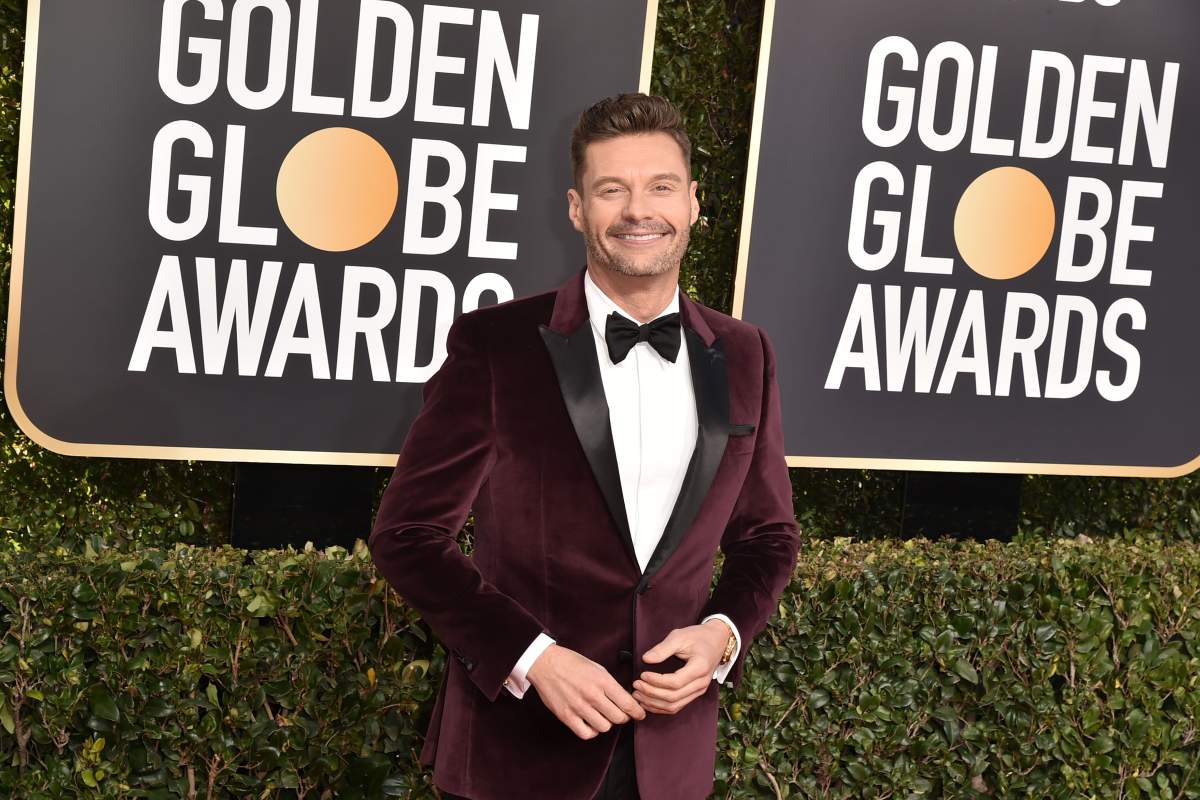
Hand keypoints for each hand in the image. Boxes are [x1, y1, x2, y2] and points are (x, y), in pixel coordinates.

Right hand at [526, 643, 645, 738]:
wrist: (545, 663)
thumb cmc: (572, 663)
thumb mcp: (597, 667)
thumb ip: (611, 684)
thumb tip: (625, 699)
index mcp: (602, 680)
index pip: (627, 704)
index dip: (638, 712)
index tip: (640, 714)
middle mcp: (592, 695)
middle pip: (618, 718)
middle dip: (623, 717)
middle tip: (620, 713)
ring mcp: (579, 707)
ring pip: (604, 727)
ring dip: (607, 723)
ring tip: (603, 716)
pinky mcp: (566, 716)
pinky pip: (586, 733)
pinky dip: (592, 731)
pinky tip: (591, 722)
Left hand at [634, 620, 728, 714]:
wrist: (717, 640)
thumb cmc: (698, 637)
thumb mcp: (680, 636)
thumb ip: (662, 648)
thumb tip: (646, 659)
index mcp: (699, 668)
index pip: (675, 682)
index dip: (656, 681)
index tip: (642, 674)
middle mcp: (701, 683)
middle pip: (673, 697)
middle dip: (651, 693)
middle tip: (636, 685)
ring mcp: (699, 691)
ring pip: (674, 706)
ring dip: (654, 703)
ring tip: (638, 695)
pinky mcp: (694, 694)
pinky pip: (677, 706)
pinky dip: (660, 707)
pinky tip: (648, 702)